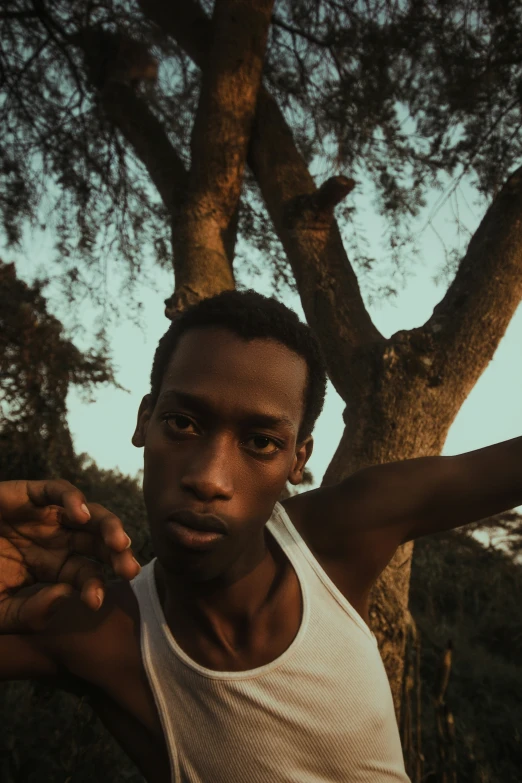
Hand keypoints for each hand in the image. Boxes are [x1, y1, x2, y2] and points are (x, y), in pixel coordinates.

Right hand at [0, 479, 140, 632]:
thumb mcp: (0, 610)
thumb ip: (32, 612)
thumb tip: (68, 598)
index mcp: (55, 568)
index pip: (86, 575)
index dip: (94, 585)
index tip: (96, 601)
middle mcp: (57, 540)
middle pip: (98, 544)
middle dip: (118, 556)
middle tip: (130, 569)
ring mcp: (46, 516)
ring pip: (89, 516)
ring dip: (108, 527)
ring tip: (119, 543)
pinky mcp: (29, 493)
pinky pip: (58, 491)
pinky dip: (72, 499)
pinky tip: (80, 515)